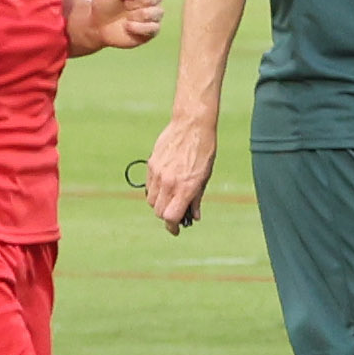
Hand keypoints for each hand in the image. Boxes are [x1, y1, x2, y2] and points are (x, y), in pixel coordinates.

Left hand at [69, 0, 162, 54]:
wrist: (99, 25)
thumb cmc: (105, 3)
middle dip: (137, 1)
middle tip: (125, 5)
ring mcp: (153, 14)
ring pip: (157, 11)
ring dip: (137, 15)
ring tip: (126, 17)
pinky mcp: (152, 30)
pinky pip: (155, 27)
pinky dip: (139, 27)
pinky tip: (128, 27)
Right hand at [143, 108, 216, 233]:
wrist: (192, 124)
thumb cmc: (203, 150)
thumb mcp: (205, 177)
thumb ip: (197, 198)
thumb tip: (194, 216)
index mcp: (185, 187)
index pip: (170, 217)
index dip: (172, 226)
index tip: (176, 229)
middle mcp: (169, 182)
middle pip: (159, 212)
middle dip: (167, 216)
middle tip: (176, 213)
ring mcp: (157, 173)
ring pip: (151, 200)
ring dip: (159, 204)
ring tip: (171, 197)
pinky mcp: (151, 164)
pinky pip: (148, 186)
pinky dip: (155, 190)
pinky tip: (165, 184)